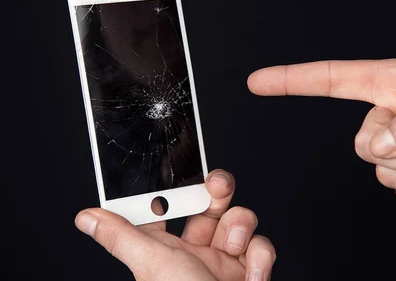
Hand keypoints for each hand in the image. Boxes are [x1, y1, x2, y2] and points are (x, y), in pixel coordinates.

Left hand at [75, 170, 275, 279]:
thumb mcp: (153, 265)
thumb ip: (123, 236)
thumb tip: (86, 217)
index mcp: (166, 253)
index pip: (168, 212)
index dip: (175, 191)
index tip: (180, 171)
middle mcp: (197, 255)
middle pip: (210, 206)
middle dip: (218, 192)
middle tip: (217, 186)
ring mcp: (226, 263)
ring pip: (240, 221)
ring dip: (241, 229)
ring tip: (234, 246)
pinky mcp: (252, 271)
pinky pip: (262, 245)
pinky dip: (260, 257)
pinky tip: (250, 274)